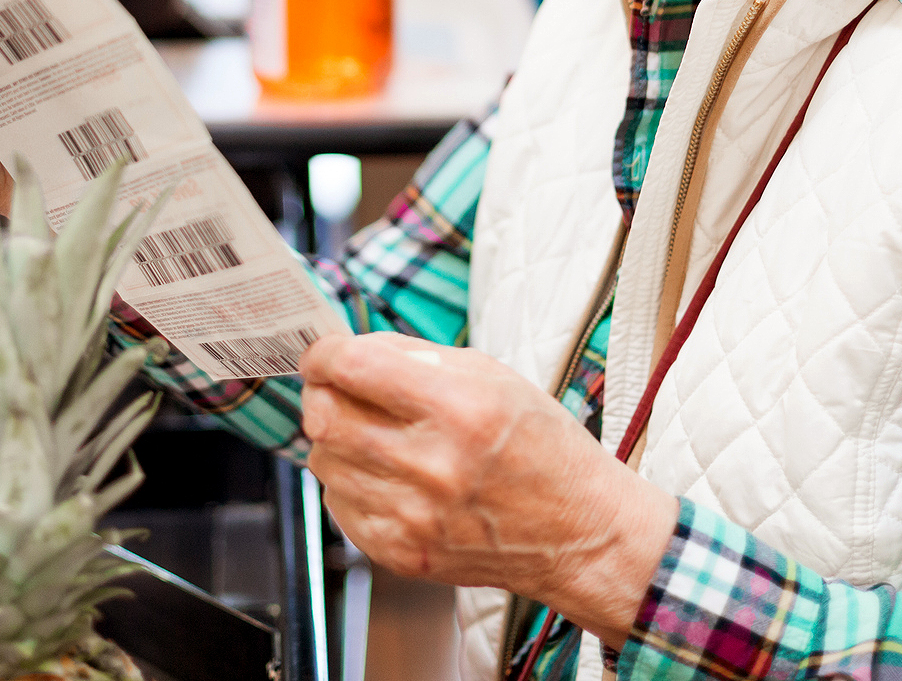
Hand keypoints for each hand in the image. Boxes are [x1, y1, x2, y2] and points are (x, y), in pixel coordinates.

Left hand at [299, 333, 677, 644]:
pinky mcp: (402, 553)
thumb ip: (412, 357)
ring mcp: (414, 517)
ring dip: (338, 440)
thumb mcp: (492, 377)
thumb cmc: (540, 447)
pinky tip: (389, 477)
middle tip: (342, 391)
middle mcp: (433, 465)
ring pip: (323, 460)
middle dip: (323, 394)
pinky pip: (338, 504)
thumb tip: (346, 349)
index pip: (352, 368)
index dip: (324, 354)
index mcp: (460, 407)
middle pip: (324, 417)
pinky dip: (352, 483)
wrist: (578, 534)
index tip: (323, 354)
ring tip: (377, 437)